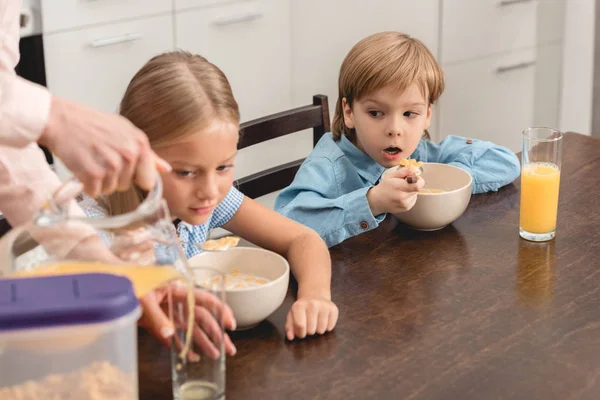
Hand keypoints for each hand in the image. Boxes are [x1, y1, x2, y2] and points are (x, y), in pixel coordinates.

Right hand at [39, 96, 171, 197]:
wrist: (62, 120)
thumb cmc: (93, 124)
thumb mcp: (126, 131)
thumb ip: (148, 154)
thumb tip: (166, 169)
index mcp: (140, 143)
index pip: (148, 180)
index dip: (134, 177)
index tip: (122, 168)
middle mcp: (129, 154)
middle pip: (126, 185)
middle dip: (114, 177)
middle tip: (101, 158)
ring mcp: (111, 165)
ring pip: (110, 190)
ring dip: (99, 181)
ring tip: (91, 160)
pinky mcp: (93, 174)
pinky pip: (95, 192)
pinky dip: (87, 185)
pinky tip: (82, 167)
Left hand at [138, 282, 236, 360]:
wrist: (109, 284)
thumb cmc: (129, 283)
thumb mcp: (143, 299)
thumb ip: (157, 317)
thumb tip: (170, 335)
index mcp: (178, 290)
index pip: (205, 300)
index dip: (220, 311)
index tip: (230, 324)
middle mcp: (177, 303)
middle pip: (202, 318)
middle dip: (217, 333)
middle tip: (228, 348)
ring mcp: (168, 314)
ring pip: (191, 329)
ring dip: (204, 342)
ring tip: (215, 355)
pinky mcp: (158, 324)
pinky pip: (174, 337)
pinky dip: (182, 347)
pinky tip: (191, 357)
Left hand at [285, 295, 338, 340]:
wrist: (314, 295)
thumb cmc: (301, 309)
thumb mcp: (292, 316)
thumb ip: (289, 327)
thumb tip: (290, 337)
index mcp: (299, 306)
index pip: (300, 327)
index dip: (300, 333)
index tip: (301, 331)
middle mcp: (312, 304)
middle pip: (311, 330)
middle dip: (309, 332)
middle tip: (309, 325)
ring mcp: (324, 306)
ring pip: (321, 330)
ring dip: (318, 330)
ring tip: (316, 322)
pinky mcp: (333, 309)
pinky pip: (330, 327)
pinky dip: (327, 327)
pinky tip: (323, 320)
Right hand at [367, 167, 424, 214]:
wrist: (377, 201)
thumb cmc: (384, 186)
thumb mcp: (391, 175)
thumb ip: (403, 172)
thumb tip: (413, 170)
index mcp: (399, 187)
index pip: (417, 186)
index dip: (419, 180)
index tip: (414, 178)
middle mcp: (403, 197)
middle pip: (417, 189)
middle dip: (414, 184)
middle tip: (406, 183)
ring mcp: (405, 204)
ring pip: (415, 194)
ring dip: (411, 191)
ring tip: (402, 190)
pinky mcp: (406, 208)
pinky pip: (413, 200)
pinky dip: (410, 196)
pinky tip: (402, 195)